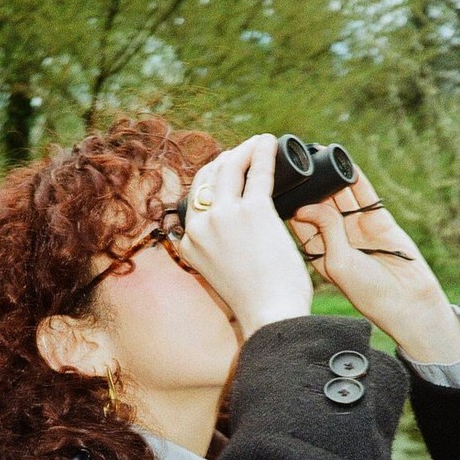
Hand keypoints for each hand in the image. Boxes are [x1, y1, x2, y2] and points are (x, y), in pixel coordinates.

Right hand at [178, 135, 312, 338]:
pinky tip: (270, 143)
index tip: (229, 172)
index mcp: (189, 243)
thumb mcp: (220, 277)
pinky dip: (264, 153)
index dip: (212, 181)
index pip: (195, 200)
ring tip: (259, 143)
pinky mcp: (254, 211)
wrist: (270, 316)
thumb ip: (215, 255)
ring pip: (229, 168)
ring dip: (243, 150)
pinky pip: (259, 172)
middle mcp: (200, 226)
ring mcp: (225, 216)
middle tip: (243, 154)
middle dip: (225, 161)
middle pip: (208, 179)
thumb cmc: (255, 303)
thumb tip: (227, 242)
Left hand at [289, 168, 459, 362]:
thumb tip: (306, 204)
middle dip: (308, 183)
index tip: (275, 180)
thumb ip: (324, 229)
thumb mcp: (337, 262)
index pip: (297, 221)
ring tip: (317, 153)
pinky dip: (355, 178)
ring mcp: (357, 228)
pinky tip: (344, 161)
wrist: (407, 301)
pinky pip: (364, 194)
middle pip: (318, 203)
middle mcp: (335, 238)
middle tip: (295, 159)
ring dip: (329, 176)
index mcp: (318, 252)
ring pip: (339, 195)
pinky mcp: (378, 220)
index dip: (288, 201)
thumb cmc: (366, 291)